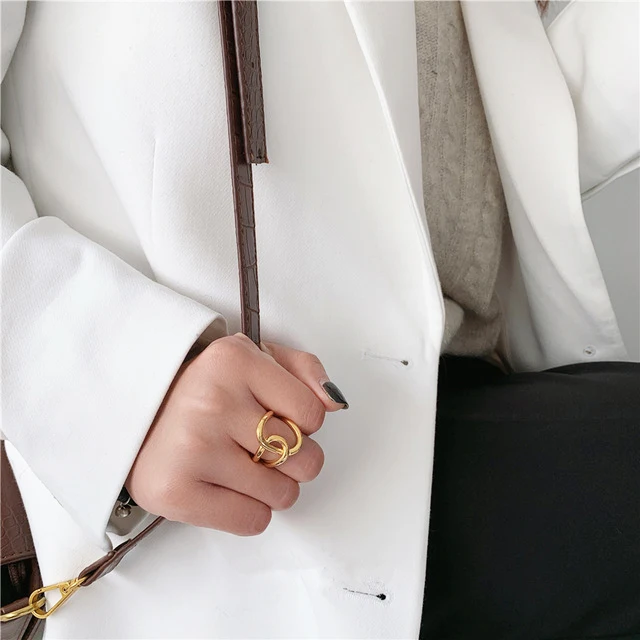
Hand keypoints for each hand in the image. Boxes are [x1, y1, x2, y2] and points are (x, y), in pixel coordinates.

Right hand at [126, 334, 347, 534]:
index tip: (277, 417)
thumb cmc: (204, 388)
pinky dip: (249, 512)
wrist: (133, 416)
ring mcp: (193, 448)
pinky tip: (227, 487)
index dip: (302, 422)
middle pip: (305, 460)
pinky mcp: (175, 492)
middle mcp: (212, 400)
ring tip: (242, 466)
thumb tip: (336, 402)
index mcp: (234, 359)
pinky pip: (253, 522)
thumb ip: (303, 370)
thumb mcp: (253, 358)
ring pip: (283, 495)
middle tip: (260, 446)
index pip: (314, 414)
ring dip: (273, 488)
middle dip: (293, 459)